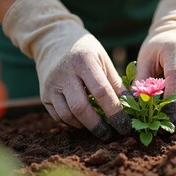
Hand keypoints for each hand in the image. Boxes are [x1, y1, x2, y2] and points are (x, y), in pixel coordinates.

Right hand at [3, 0, 130, 140]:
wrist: (53, 40)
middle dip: (97, 126)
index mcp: (84, 60)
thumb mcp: (103, 59)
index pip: (101, 91)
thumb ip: (115, 83)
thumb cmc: (85, 51)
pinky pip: (58, 116)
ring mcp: (51, 84)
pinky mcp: (43, 94)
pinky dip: (72, 122)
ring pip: (67, 115)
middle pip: (80, 107)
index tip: (125, 126)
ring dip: (84, 125)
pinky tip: (83, 120)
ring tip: (98, 126)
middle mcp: (64, 73)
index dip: (114, 112)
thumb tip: (131, 106)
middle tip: (110, 136)